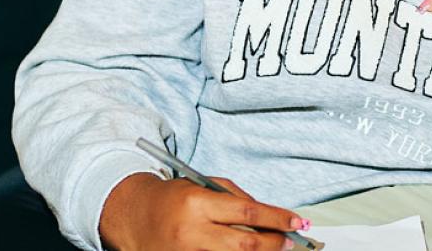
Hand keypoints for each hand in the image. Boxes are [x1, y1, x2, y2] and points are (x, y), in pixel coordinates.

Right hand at [100, 172, 308, 250]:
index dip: (277, 219)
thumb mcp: (203, 186)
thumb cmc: (174, 198)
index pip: (247, 213)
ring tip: (277, 249)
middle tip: (292, 241)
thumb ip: (236, 198)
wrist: (133, 217)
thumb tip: (269, 217)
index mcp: (196, 203)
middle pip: (246, 245)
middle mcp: (191, 232)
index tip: (298, 222)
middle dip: (275, 244)